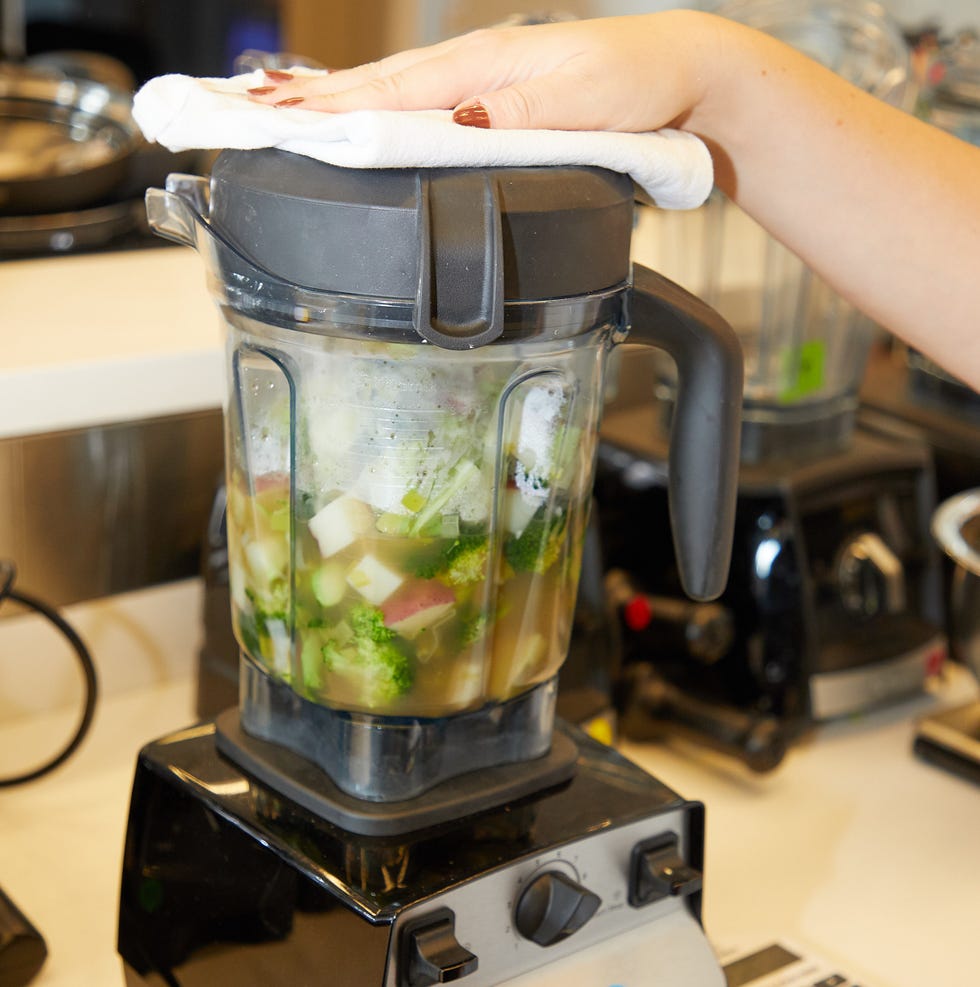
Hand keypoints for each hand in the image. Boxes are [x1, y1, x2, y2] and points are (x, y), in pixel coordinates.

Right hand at [246, 11, 722, 134]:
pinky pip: (419, 99)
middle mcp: (473, 70)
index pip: (394, 92)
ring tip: (277, 105)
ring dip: (334, 99)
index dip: (335, 109)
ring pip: (392, 91)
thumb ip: (517, 116)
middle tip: (249, 112)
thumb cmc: (634, 83)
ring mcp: (479, 79)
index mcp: (485, 68)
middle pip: (377, 87)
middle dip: (312, 101)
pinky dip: (376, 102)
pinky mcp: (490, 95)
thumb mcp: (582, 103)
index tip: (278, 118)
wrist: (675, 71)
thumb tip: (454, 121)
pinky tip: (357, 107)